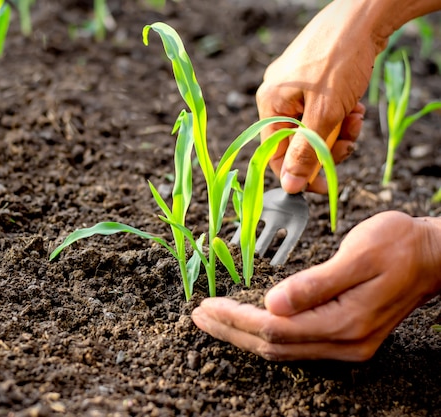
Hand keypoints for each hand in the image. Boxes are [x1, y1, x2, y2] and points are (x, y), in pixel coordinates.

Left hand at [191, 212, 440, 360]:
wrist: (433, 256)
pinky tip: (246, 323)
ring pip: (282, 349)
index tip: (207, 305)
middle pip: (273, 346)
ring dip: (243, 335)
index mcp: (345, 321)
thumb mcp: (357, 255)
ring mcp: (346, 346)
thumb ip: (315, 283)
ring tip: (213, 320)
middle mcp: (344, 342)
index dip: (237, 319)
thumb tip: (272, 303)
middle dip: (231, 331)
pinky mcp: (345, 339)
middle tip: (198, 315)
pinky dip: (265, 335)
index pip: (276, 329)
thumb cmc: (397, 245)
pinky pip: (295, 345)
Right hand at [256, 1, 383, 193]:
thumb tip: (290, 187)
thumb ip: (306, 153)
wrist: (364, 14)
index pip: (275, 155)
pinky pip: (321, 110)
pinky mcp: (311, 80)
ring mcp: (293, 87)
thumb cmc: (341, 59)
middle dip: (325, 147)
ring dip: (337, 130)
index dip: (299, 173)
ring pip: (312, 127)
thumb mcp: (324, 114)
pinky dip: (339, 113)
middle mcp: (276, 96)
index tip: (324, 185)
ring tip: (355, 116)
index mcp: (269, 104)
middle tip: (349, 141)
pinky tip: (354, 105)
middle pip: (296, 142)